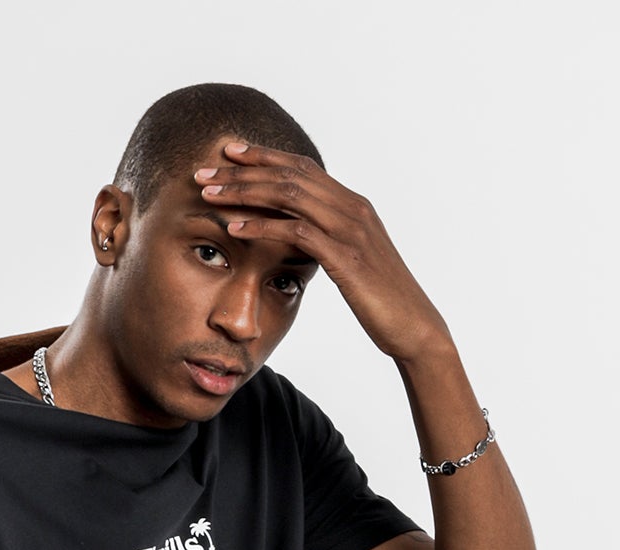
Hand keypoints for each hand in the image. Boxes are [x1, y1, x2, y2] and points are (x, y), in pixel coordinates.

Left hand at [194, 141, 450, 363]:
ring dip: (245, 192)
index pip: (302, 168)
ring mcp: (351, 230)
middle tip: (204, 170)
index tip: (229, 152)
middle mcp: (352, 208)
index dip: (264, 156)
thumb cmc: (383, 302)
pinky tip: (235, 228)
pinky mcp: (347, 257)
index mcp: (353, 205)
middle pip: (289, 174)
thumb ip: (330, 241)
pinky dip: (263, 226)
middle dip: (243, 170)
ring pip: (289, 195)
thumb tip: (304, 236)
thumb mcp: (354, 262)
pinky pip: (297, 232)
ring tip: (210, 193)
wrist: (415, 327)